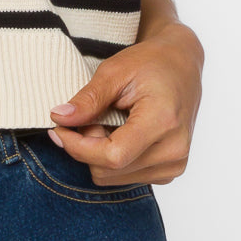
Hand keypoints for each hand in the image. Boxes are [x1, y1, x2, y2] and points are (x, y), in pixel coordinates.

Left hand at [47, 0, 204, 186]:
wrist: (181, 65)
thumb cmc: (151, 63)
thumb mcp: (115, 71)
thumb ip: (88, 99)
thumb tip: (59, 118)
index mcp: (163, 122)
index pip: (112, 156)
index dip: (77, 147)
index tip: (58, 129)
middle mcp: (174, 150)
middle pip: (108, 170)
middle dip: (86, 147)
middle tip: (89, 116)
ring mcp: (174, 164)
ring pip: (112, 177)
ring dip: (98, 154)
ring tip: (107, 122)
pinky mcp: (169, 171)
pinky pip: (124, 177)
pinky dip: (112, 159)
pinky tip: (120, 133)